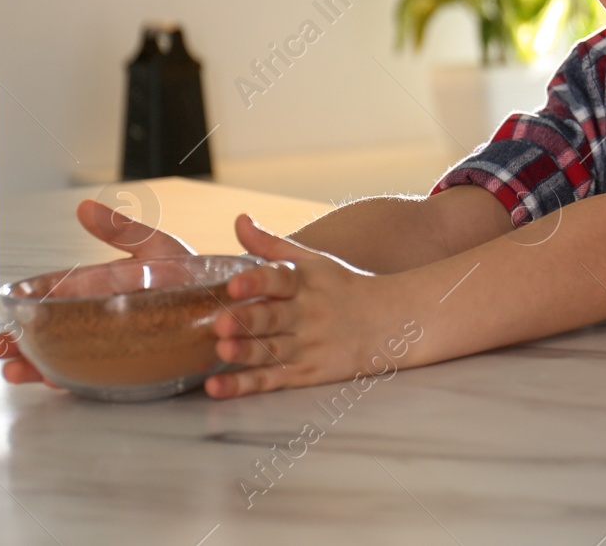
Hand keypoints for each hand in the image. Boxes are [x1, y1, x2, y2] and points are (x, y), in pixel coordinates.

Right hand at [0, 199, 196, 385]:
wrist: (236, 301)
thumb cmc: (197, 272)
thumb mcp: (159, 247)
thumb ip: (123, 231)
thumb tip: (83, 206)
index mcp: (105, 288)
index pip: (57, 296)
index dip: (28, 305)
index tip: (3, 313)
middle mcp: (107, 318)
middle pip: (55, 333)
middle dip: (21, 343)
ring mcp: (120, 344)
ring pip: (70, 357)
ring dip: (39, 366)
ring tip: (16, 372)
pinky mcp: (139, 367)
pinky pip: (103, 376)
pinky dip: (78, 380)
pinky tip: (57, 382)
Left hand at [205, 214, 411, 398]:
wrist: (389, 323)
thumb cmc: (341, 288)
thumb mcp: (313, 262)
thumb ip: (272, 245)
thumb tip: (239, 219)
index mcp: (306, 283)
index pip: (281, 278)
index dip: (258, 281)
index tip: (235, 283)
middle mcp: (307, 314)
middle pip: (275, 318)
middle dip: (249, 319)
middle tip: (222, 321)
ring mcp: (307, 347)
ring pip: (272, 351)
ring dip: (246, 352)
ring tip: (222, 349)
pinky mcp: (305, 374)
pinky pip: (271, 380)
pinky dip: (244, 386)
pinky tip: (217, 386)